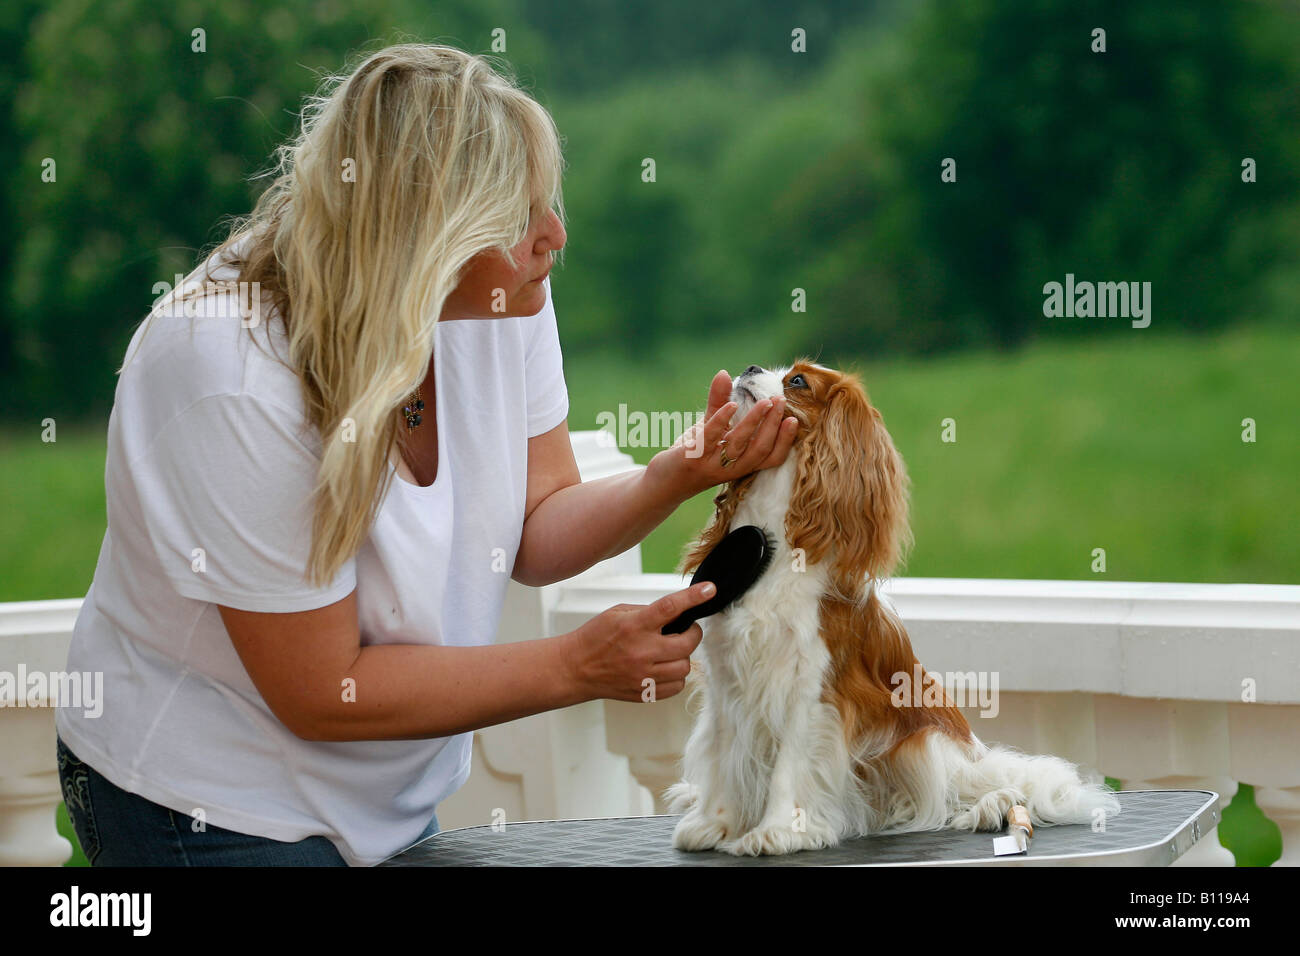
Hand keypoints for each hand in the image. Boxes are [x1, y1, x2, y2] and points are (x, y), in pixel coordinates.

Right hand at [562, 580, 715, 701]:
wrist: (575, 668)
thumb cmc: (595, 637)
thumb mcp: (617, 613)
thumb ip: (647, 612)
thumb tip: (676, 613)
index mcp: (634, 626)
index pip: (670, 608)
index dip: (693, 597)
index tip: (709, 590)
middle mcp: (642, 652)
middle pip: (687, 643)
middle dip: (692, 633)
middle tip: (684, 630)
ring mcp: (644, 676)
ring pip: (685, 667)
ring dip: (682, 656)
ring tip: (669, 651)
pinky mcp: (645, 693)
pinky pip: (676, 686)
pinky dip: (675, 676)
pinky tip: (663, 667)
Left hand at [651, 369, 799, 497]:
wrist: (665, 480)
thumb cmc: (694, 454)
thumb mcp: (711, 429)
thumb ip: (719, 403)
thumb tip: (724, 372)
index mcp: (742, 464)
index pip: (771, 458)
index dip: (784, 441)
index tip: (793, 420)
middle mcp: (731, 468)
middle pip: (759, 450)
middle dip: (773, 426)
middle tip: (780, 402)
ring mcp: (712, 464)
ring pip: (739, 444)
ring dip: (754, 422)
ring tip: (765, 402)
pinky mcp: (693, 458)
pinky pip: (711, 438)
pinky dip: (722, 420)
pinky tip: (731, 405)